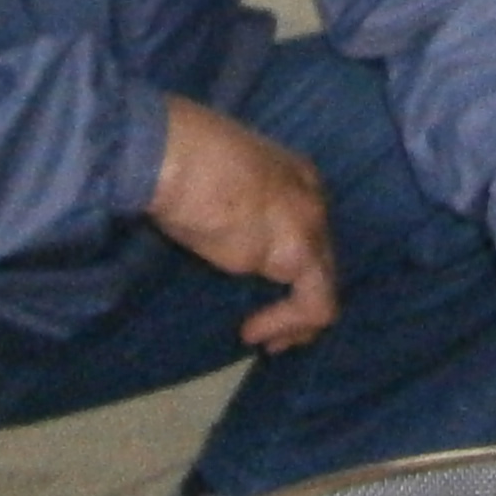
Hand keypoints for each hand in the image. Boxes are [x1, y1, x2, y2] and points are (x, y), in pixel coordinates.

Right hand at [152, 96, 339, 349]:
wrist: (170, 156)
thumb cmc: (173, 158)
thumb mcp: (215, 181)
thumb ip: (234, 207)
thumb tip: (225, 232)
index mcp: (294, 174)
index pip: (308, 229)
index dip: (290, 268)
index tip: (261, 293)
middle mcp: (312, 196)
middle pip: (321, 260)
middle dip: (297, 300)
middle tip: (266, 330)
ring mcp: (309, 223)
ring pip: (324, 285)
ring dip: (294, 322)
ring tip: (261, 339)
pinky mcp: (297, 252)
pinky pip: (314, 304)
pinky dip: (287, 324)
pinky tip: (254, 331)